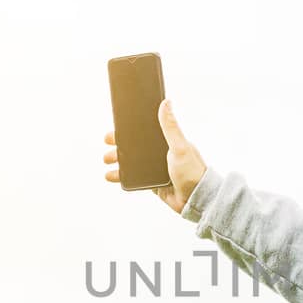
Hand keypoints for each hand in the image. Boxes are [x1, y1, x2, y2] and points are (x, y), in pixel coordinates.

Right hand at [102, 98, 207, 213]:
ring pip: (131, 162)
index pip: (144, 131)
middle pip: (134, 146)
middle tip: (108, 145)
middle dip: (119, 145)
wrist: (195, 199)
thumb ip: (171, 127)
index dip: (129, 130)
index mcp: (167, 141)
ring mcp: (156, 168)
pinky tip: (111, 176)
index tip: (115, 128)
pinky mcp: (153, 182)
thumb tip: (166, 102)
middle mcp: (160, 152)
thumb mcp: (180, 147)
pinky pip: (133, 178)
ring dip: (117, 161)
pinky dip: (121, 177)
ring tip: (107, 161)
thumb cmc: (192, 171)